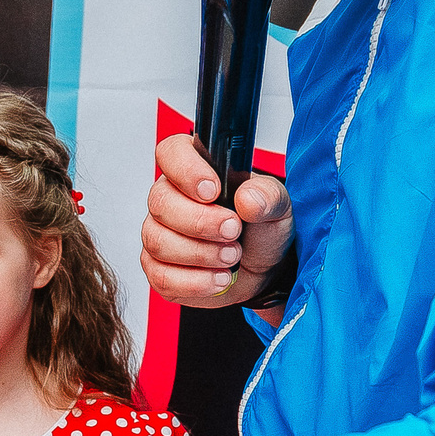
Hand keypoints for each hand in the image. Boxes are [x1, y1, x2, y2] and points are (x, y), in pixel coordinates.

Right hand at [141, 135, 292, 307]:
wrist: (261, 270)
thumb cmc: (261, 230)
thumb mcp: (277, 207)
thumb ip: (267, 196)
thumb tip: (247, 199)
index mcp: (194, 169)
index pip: (171, 153)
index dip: (186, 170)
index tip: (213, 191)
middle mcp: (169, 198)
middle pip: (161, 203)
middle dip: (201, 222)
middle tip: (233, 232)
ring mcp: (158, 233)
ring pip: (159, 241)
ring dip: (201, 254)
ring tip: (232, 257)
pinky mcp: (158, 269)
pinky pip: (161, 276)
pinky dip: (196, 282)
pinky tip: (219, 278)